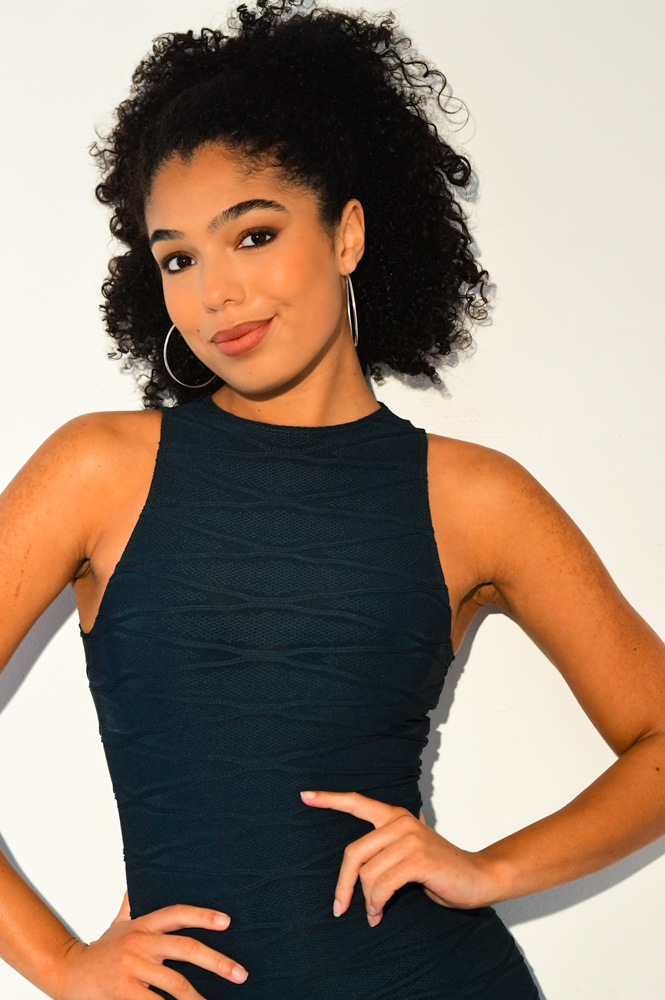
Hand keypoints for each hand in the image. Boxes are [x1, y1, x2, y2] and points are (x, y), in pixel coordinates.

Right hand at [53, 892, 247, 999]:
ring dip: (198, 998)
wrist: (67, 973)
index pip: (177, 914)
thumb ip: (131, 904)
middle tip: (240, 973)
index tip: (227, 921)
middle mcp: (140, 943)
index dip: (203, 916)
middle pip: (187, 949)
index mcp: (143, 926)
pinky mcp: (123, 993)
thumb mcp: (117, 924)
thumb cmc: (99, 950)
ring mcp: (132, 969)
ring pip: (175, 984)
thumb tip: (137, 880)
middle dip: (218, 962)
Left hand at [300, 790, 496, 926]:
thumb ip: (384, 851)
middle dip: (343, 885)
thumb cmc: (439, 869)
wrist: (477, 877)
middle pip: (353, 853)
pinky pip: (382, 885)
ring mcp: (410, 838)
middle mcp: (400, 822)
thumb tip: (355, 875)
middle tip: (339, 908)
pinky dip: (377, 904)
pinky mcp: (418, 859)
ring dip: (367, 901)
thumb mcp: (408, 853)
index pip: (356, 802)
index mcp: (394, 817)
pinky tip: (380, 913)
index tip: (304, 796)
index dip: (329, 799)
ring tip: (374, 913)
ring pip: (368, 874)